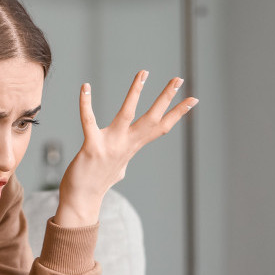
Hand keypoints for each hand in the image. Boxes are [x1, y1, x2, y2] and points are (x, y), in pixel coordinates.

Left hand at [55, 71, 197, 226]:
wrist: (82, 201)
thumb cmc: (96, 183)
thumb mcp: (117, 168)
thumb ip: (121, 160)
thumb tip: (123, 165)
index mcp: (133, 146)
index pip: (161, 127)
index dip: (178, 113)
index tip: (192, 99)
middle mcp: (127, 144)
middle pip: (152, 118)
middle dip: (166, 98)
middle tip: (178, 79)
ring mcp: (111, 145)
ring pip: (127, 114)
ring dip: (136, 92)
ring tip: (144, 72)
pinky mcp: (92, 147)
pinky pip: (88, 121)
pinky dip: (86, 104)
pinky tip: (85, 87)